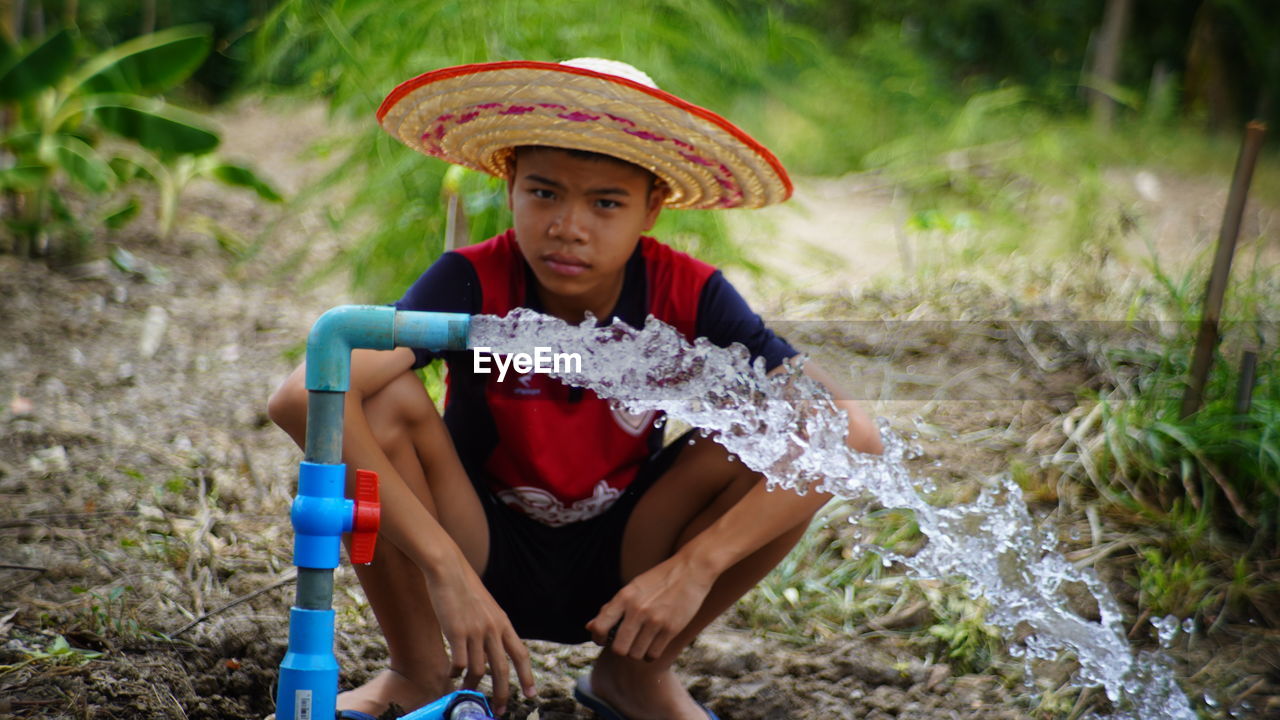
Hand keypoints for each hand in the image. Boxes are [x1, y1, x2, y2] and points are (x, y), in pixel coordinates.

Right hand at [426, 549, 534, 714]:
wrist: (449, 570)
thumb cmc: (465, 587)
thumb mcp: (487, 607)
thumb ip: (492, 626)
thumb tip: (492, 647)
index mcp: (503, 623)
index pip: (520, 654)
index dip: (527, 676)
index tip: (531, 694)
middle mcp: (493, 629)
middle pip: (502, 670)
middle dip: (501, 694)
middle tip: (499, 710)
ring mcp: (476, 631)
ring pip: (479, 670)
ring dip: (472, 686)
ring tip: (466, 693)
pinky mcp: (457, 632)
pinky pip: (459, 663)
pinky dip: (455, 674)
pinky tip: (451, 675)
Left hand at [586, 554, 714, 661]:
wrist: (690, 570)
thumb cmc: (658, 580)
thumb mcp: (632, 588)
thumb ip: (611, 608)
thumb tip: (590, 627)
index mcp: (624, 597)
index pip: (600, 626)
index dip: (598, 638)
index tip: (603, 639)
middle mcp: (637, 610)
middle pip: (619, 649)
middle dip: (620, 649)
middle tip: (626, 643)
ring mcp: (655, 620)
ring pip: (635, 654)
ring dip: (636, 652)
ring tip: (641, 643)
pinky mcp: (671, 629)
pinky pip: (653, 655)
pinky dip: (650, 654)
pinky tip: (653, 645)